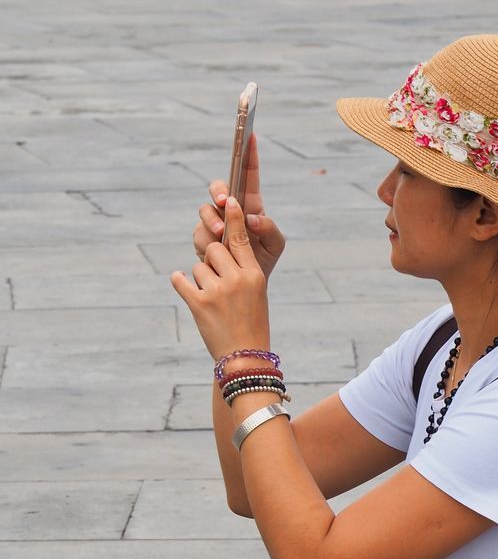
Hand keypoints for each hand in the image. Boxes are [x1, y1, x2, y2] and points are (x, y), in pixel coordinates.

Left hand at [171, 197, 270, 360]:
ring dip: (200, 280)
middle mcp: (237, 280)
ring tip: (212, 301)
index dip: (233, 218)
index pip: (240, 239)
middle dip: (211, 261)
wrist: (244, 359)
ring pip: (198, 266)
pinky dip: (180, 282)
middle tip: (218, 282)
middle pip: (214, 249)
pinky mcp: (199, 304)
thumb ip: (242, 270)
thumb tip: (219, 247)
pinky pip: (180, 280)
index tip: (229, 200)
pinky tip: (184, 286)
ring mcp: (217, 292)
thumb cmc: (252, 325)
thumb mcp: (256, 294)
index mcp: (254, 275)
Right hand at [192, 132, 285, 280]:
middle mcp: (229, 210)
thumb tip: (252, 218)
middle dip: (219, 191)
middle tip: (224, 202)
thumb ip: (270, 230)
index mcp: (250, 204)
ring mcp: (214, 223)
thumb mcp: (275, 245)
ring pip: (205, 211)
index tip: (249, 135)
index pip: (248, 174)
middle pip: (218, 187)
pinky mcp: (203, 239)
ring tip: (222, 234)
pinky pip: (199, 234)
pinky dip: (207, 241)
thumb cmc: (263, 260)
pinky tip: (215, 251)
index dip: (248, 154)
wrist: (246, 287)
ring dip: (213, 220)